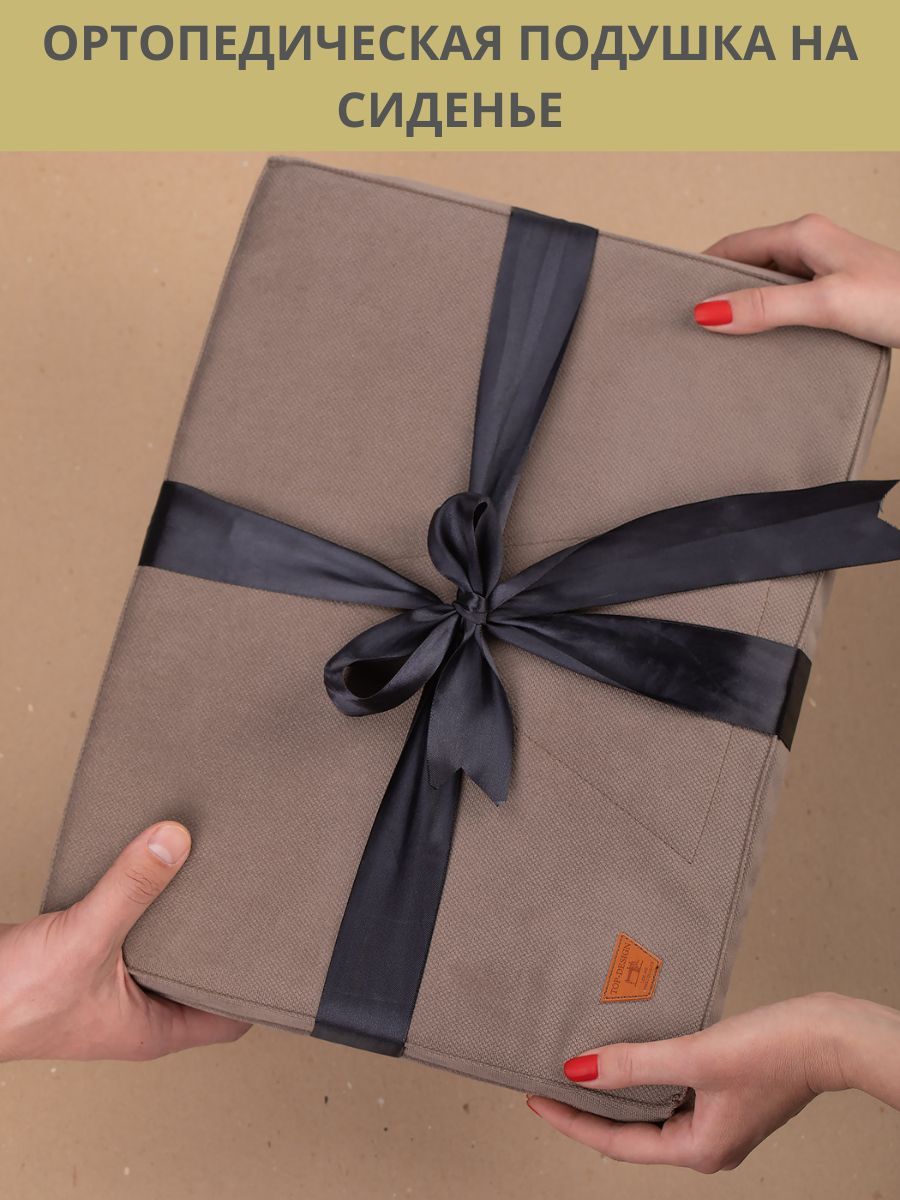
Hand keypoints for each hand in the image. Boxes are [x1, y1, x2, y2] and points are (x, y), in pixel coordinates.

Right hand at [0, 822, 248, 1061]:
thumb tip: (174, 842)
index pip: (230, 1017)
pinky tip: (154, 871)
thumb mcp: (84, 939)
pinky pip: (134, 930)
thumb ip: (129, 889)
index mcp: (152, 1029)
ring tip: (212, 872)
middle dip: (225, 937)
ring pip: (167, 950)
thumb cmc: (10, 1005)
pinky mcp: (88, 961)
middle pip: (203, 976)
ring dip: (183, 914)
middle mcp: (138, 1011)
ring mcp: (113, 988)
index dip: (259, 985)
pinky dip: (147, 903)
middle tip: (252, 892)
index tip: (280, 940)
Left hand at [526, 993, 899, 1171]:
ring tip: (576, 1064)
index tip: (534, 1098)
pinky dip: (642, 1074)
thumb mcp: (693, 1056)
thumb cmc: (774, 1051)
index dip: (572, 1120)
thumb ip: (634, 1064)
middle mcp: (705, 1144)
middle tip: (545, 1080)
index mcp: (698, 1150)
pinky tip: (623, 1052)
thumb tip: (579, 1071)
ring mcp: (716, 1119)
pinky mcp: (724, 1093)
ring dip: (615, 1088)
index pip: (616, 1142)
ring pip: (649, 1108)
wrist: (828, 1035)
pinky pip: (669, 1089)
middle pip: (630, 1130)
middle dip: (588, 1107)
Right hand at [693, 214, 899, 346]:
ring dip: (745, 312)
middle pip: (747, 267)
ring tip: (723, 340)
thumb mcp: (823, 303)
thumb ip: (766, 308)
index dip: (702, 271)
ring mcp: (823, 272)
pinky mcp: (834, 296)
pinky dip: (769, 323)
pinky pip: (787, 306)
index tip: (676, 299)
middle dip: (720, 294)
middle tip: (694, 326)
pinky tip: (763, 345)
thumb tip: (709, 312)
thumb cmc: (898, 300)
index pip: (733, 246)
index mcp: (803, 234)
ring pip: (767, 288)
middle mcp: (811, 247)